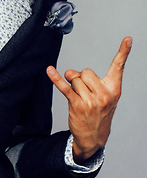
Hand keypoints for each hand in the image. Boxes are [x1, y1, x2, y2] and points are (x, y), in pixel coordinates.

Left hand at [47, 36, 131, 163]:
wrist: (94, 138)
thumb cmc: (98, 113)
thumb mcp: (101, 96)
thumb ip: (88, 80)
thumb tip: (69, 72)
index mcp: (114, 90)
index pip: (119, 67)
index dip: (123, 52)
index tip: (128, 38)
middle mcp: (104, 95)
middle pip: (86, 71)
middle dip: (81, 78)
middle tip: (84, 92)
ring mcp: (91, 101)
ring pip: (75, 78)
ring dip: (72, 85)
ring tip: (79, 99)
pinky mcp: (77, 105)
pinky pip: (64, 87)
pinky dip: (55, 78)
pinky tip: (49, 70)